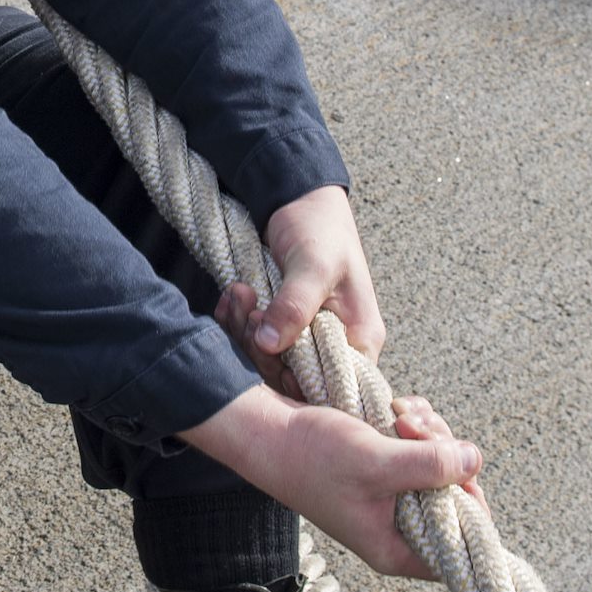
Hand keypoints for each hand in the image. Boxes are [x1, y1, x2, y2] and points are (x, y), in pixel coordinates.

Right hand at [182, 383, 481, 579]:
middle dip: (445, 455)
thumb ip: (430, 465)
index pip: (457, 546)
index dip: (470, 508)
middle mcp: (394, 526)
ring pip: (436, 466)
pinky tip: (398, 411)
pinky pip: (416, 448)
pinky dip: (414, 426)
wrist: (266, 431)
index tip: (461, 468)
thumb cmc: (311, 457)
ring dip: (429, 434)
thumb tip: (474, 460)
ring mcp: (387, 496)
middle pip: (452, 496)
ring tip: (402, 415)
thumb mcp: (377, 461)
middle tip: (416, 428)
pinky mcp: (380, 468)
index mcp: (393, 547)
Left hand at [216, 183, 384, 385]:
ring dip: (245, 330)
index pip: (333, 389)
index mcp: (360, 339)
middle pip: (294, 379)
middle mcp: (336, 346)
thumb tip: (271, 345)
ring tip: (239, 294)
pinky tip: (231, 299)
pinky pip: (254, 342)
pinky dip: (237, 323)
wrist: (298, 202)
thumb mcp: (314, 263)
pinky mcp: (281, 327)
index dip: (297, 382)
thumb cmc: (321, 229)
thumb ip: (295, 304)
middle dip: (261, 349)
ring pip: (269, 361)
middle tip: (249, 311)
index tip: (270, 350)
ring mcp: (306, 338)